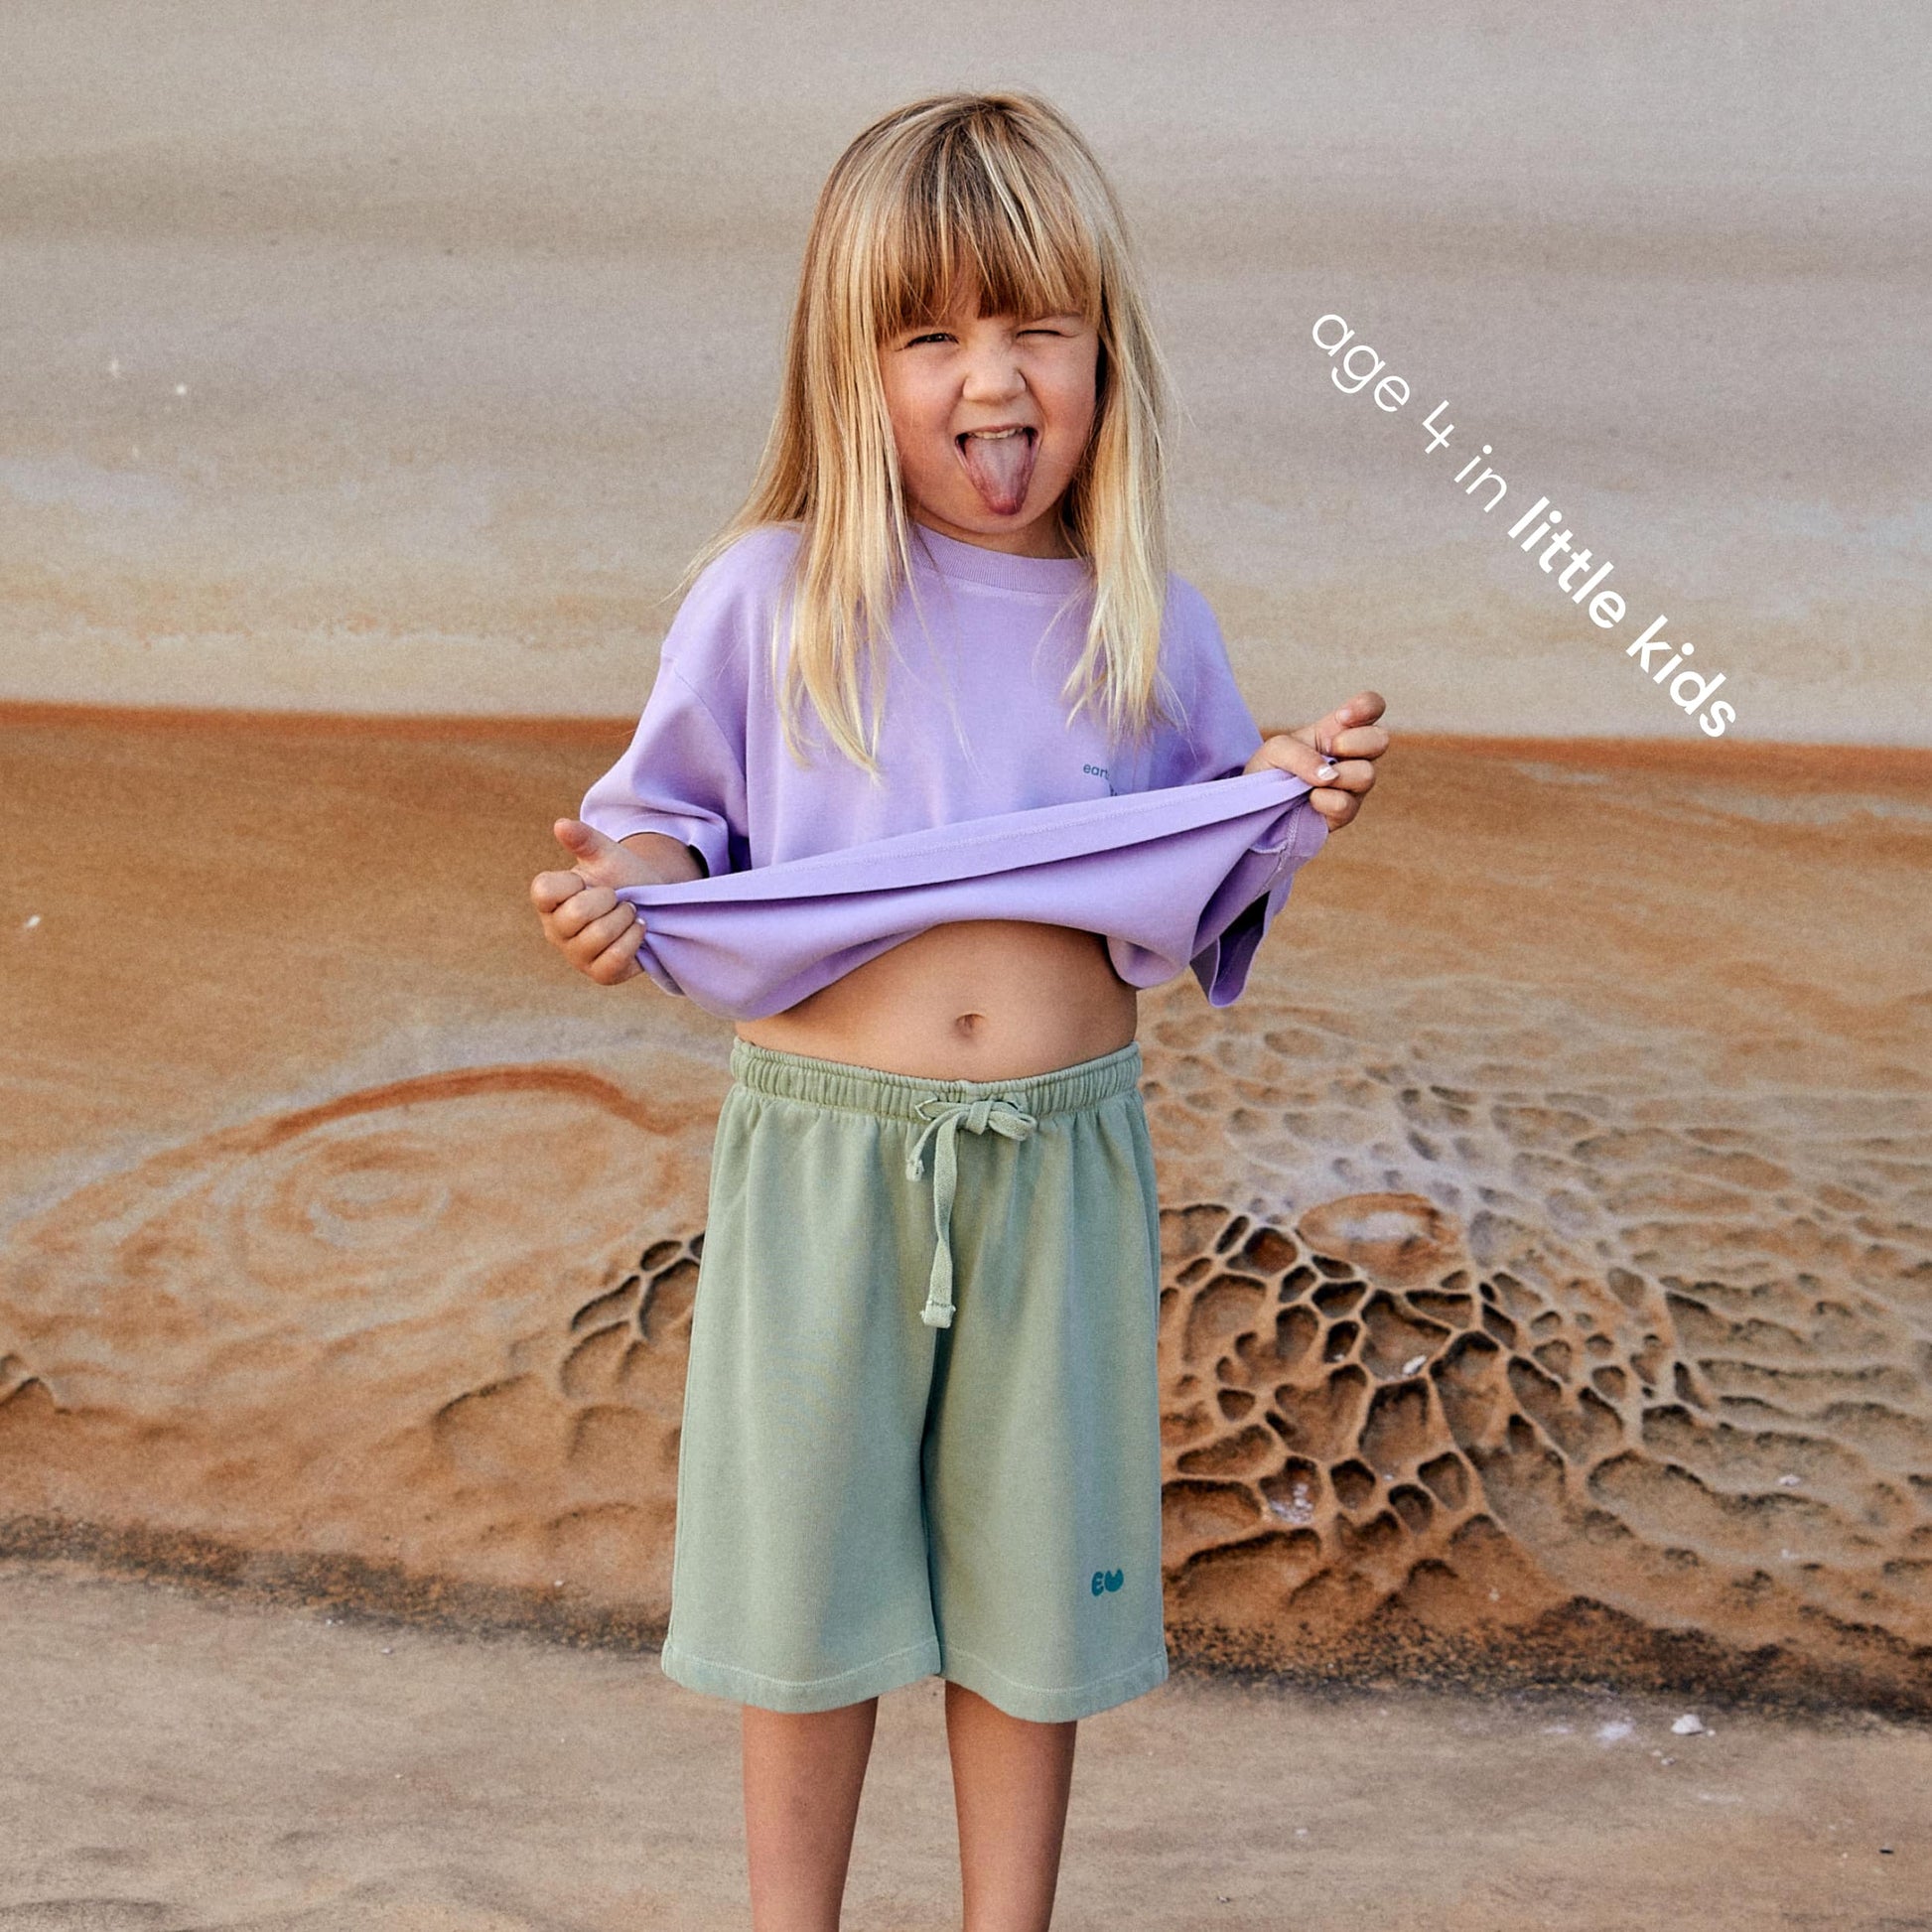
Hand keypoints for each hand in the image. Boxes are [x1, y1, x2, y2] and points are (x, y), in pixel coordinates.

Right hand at [531, 819, 665, 984]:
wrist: (654, 904)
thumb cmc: (622, 878)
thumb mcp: (606, 854)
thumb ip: (584, 839)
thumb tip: (561, 825)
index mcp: (548, 901)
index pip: (544, 892)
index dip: (573, 882)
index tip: (587, 881)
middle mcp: (555, 930)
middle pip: (577, 915)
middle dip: (609, 900)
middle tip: (617, 898)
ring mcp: (576, 956)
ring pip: (599, 936)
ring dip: (625, 918)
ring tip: (628, 913)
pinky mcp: (599, 974)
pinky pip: (615, 958)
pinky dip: (634, 938)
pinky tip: (637, 929)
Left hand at [1243, 690, 1388, 828]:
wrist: (1257, 805)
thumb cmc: (1271, 769)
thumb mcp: (1276, 749)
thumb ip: (1300, 754)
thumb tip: (1330, 775)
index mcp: (1338, 730)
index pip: (1371, 707)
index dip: (1367, 707)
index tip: (1343, 717)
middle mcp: (1353, 755)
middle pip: (1381, 739)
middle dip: (1355, 742)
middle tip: (1331, 749)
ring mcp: (1353, 785)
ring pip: (1367, 774)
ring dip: (1337, 776)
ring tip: (1312, 782)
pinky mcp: (1346, 812)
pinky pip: (1346, 804)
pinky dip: (1324, 801)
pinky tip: (1310, 800)